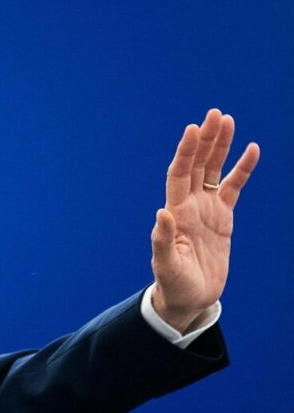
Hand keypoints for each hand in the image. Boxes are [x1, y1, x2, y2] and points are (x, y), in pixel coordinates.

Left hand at [150, 109, 258, 332]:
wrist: (188, 298)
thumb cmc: (173, 284)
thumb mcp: (166, 265)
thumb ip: (162, 241)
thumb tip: (161, 213)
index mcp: (175, 213)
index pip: (179, 174)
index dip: (185, 152)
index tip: (193, 129)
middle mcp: (189, 205)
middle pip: (197, 165)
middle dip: (205, 140)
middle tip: (215, 114)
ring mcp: (206, 209)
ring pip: (214, 170)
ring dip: (220, 147)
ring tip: (228, 121)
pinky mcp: (222, 218)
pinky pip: (234, 187)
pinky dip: (242, 169)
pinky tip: (251, 150)